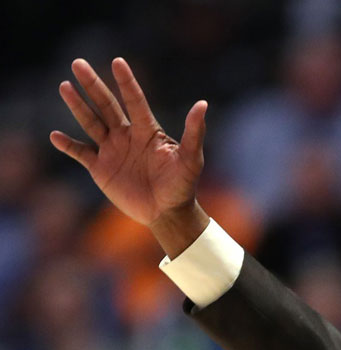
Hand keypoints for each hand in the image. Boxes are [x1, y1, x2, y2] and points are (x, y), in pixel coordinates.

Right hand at [50, 58, 207, 227]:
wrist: (168, 213)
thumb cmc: (183, 185)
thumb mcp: (191, 159)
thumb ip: (194, 133)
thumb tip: (203, 104)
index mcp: (148, 131)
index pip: (134, 101)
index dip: (126, 82)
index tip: (118, 61)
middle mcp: (127, 136)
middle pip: (106, 105)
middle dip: (93, 85)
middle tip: (78, 63)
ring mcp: (112, 151)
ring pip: (91, 123)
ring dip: (77, 106)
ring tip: (65, 86)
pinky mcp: (101, 169)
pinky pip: (81, 153)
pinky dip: (68, 145)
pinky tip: (55, 136)